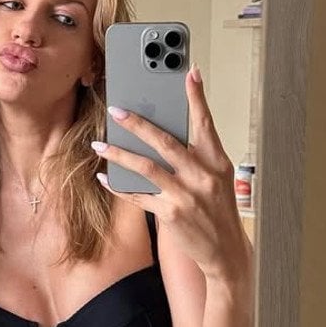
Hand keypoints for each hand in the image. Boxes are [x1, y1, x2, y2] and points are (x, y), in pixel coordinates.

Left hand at [92, 65, 251, 282]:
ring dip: (119, 154)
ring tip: (99, 145)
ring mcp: (186, 195)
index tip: (190, 74)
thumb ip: (198, 155)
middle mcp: (202, 175)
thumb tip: (168, 132)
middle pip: (165, 141)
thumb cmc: (219, 210)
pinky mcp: (171, 214)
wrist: (226, 252)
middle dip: (138, 123)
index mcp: (216, 161)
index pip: (206, 123)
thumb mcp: (218, 178)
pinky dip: (120, 186)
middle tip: (116, 110)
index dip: (197, 98)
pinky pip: (139, 196)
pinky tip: (106, 178)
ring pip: (146, 167)